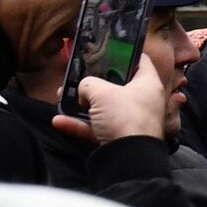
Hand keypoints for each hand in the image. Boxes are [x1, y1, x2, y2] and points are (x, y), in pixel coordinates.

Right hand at [52, 53, 166, 143]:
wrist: (128, 158)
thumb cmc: (124, 117)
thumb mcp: (102, 93)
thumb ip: (89, 85)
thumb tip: (84, 89)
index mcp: (147, 83)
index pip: (140, 60)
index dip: (125, 53)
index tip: (109, 49)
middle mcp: (142, 100)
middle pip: (117, 85)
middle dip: (94, 82)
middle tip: (78, 77)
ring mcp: (130, 120)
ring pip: (103, 107)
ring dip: (81, 104)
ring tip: (62, 96)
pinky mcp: (118, 137)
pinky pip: (96, 127)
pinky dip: (79, 124)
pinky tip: (59, 121)